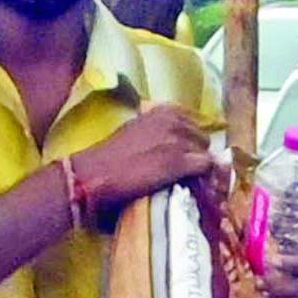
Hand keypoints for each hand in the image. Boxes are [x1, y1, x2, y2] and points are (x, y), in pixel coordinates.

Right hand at [67, 102, 219, 211]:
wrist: (92, 176)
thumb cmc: (106, 159)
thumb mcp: (132, 132)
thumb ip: (154, 132)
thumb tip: (169, 144)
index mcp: (160, 111)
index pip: (191, 122)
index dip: (189, 140)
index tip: (182, 153)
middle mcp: (172, 120)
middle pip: (202, 137)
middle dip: (195, 153)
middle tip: (181, 170)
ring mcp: (177, 140)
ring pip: (205, 153)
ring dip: (197, 167)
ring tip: (183, 180)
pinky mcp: (179, 162)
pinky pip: (205, 166)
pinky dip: (200, 177)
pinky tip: (188, 186)